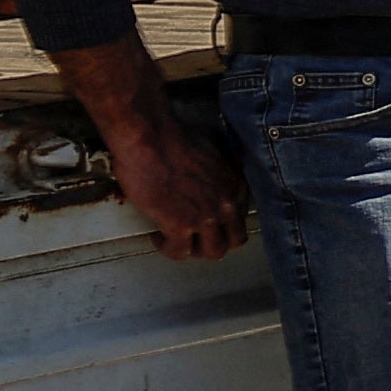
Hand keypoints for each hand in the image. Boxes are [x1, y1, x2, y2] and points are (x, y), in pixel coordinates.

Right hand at [94, 96, 251, 259]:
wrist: (150, 140)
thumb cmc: (173, 138)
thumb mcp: (213, 148)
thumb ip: (221, 165)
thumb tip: (212, 172)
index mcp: (235, 185)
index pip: (240, 218)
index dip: (223, 223)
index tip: (207, 222)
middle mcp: (226, 203)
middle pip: (234, 240)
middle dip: (215, 243)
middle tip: (195, 239)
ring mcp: (206, 217)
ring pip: (213, 252)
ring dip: (195, 251)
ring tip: (178, 242)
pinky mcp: (181, 225)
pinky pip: (180, 252)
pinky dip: (168, 249)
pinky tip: (158, 237)